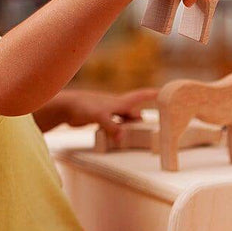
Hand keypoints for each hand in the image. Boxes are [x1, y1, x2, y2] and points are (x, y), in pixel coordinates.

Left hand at [38, 87, 157, 135]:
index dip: (154, 94)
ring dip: (131, 125)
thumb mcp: (100, 117)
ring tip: (139, 134)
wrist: (65, 106)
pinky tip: (118, 136)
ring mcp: (108, 112)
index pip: (141, 96)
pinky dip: (119, 129)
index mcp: (120, 102)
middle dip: (143, 117)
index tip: (167, 92)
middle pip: (134, 111)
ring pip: (125, 119)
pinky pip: (114, 124)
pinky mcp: (100, 118)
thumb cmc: (82, 106)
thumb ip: (112, 127)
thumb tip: (122, 138)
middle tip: (155, 123)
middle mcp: (116, 106)